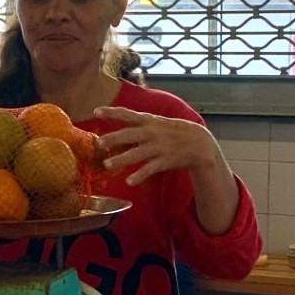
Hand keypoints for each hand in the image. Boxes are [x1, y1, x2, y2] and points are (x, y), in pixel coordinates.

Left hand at [93, 105, 222, 184]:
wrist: (199, 143)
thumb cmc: (173, 132)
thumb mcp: (157, 123)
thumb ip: (139, 126)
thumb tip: (118, 131)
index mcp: (149, 121)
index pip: (127, 114)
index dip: (111, 112)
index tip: (95, 112)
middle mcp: (151, 132)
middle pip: (129, 134)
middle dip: (113, 138)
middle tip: (98, 143)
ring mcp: (158, 147)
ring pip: (137, 153)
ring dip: (121, 159)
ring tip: (107, 165)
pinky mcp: (165, 160)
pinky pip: (150, 169)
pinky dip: (140, 175)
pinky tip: (130, 182)